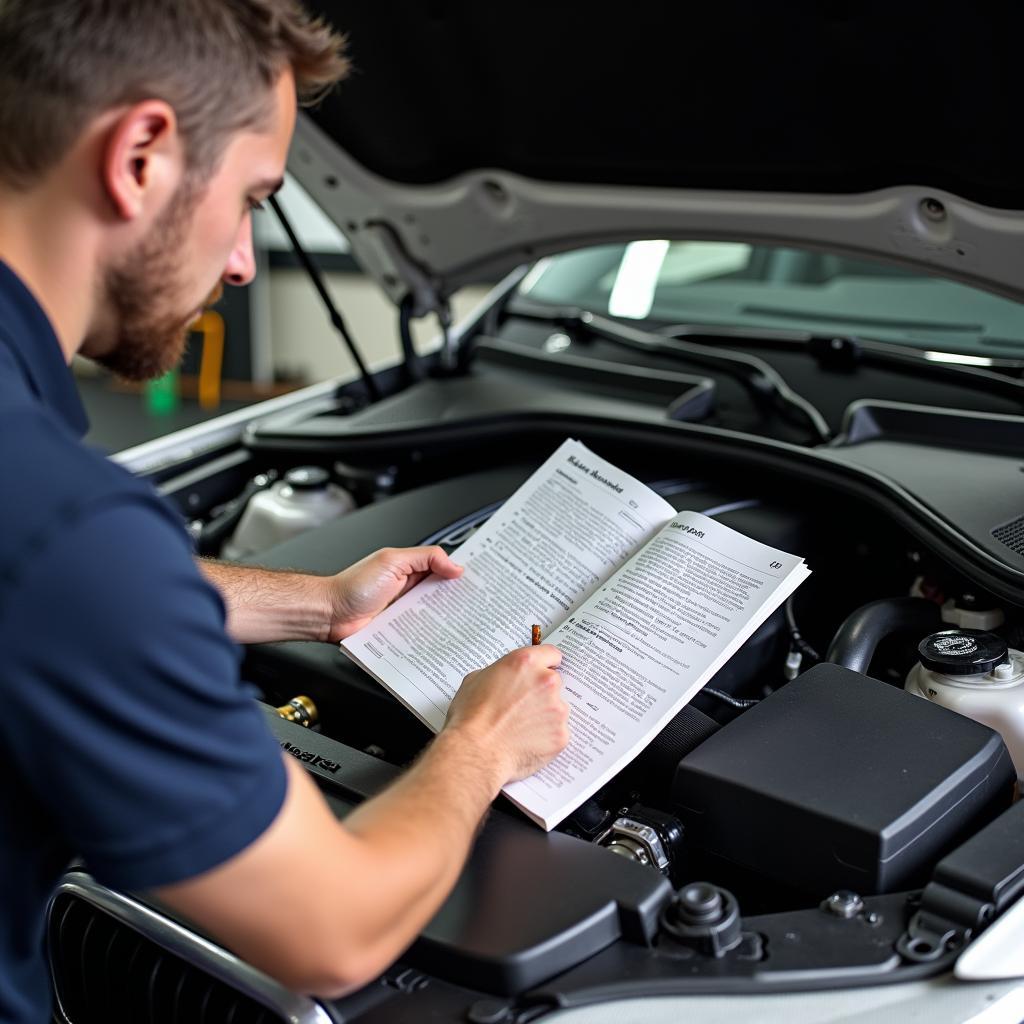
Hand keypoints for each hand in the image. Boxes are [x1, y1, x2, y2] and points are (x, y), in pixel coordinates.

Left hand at [325, 546, 462, 641]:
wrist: (329, 614)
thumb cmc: (352, 586)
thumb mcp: (392, 561)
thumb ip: (425, 558)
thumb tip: (454, 565)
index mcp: (409, 566)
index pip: (441, 565)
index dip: (458, 570)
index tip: (478, 578)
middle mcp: (408, 587)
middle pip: (441, 592)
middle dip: (457, 597)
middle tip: (475, 603)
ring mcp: (403, 609)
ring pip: (432, 614)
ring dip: (444, 618)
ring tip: (461, 622)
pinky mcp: (398, 629)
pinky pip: (419, 631)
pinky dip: (428, 634)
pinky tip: (438, 637)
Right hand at [444, 645, 569, 783]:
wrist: (475, 752)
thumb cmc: (470, 719)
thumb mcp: (475, 680)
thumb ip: (498, 672)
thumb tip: (502, 677)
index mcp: (525, 663)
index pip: (551, 654)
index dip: (545, 663)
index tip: (544, 670)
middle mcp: (545, 682)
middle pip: (553, 682)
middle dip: (540, 692)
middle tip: (521, 706)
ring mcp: (557, 709)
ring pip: (557, 708)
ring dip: (544, 715)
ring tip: (519, 727)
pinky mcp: (560, 735)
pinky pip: (557, 732)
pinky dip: (545, 737)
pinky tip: (525, 741)